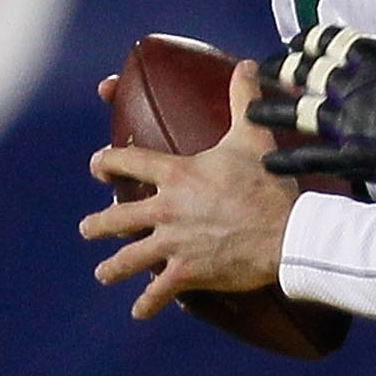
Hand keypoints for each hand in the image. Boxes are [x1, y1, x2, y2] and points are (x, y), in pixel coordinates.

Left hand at [82, 60, 299, 317]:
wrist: (287, 233)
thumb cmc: (269, 184)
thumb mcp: (253, 136)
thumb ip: (244, 99)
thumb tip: (248, 64)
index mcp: (175, 175)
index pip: (126, 162)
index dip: (106, 161)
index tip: (97, 165)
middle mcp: (166, 209)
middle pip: (116, 217)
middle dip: (98, 224)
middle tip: (89, 228)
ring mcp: (174, 244)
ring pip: (129, 257)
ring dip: (113, 267)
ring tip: (103, 274)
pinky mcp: (188, 272)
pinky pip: (160, 292)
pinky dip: (148, 304)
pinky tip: (138, 312)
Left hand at [251, 23, 375, 192]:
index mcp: (372, 60)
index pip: (329, 42)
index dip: (309, 41)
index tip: (296, 42)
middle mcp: (352, 87)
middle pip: (305, 73)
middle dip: (282, 70)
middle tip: (266, 70)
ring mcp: (349, 123)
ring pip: (298, 113)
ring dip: (272, 110)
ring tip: (252, 111)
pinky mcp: (352, 157)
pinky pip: (310, 157)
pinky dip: (287, 160)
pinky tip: (268, 161)